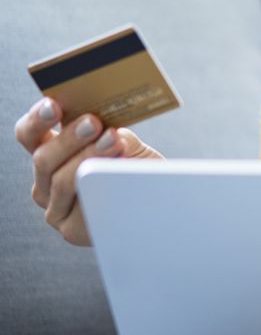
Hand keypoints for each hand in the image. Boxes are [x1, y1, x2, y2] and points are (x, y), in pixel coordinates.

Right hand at [13, 97, 164, 245]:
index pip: (29, 135)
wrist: (158, 201)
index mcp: (51, 154)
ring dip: (88, 157)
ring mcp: (55, 209)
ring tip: (113, 141)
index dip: (37, 119)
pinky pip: (81, 205)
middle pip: (43, 159)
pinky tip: (115, 173)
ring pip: (62, 181)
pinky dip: (99, 186)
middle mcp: (45, 182)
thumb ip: (111, 130)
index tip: (53, 104)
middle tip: (93, 122)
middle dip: (69, 138)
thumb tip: (108, 128)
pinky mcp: (72, 230)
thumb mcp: (125, 142)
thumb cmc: (137, 166)